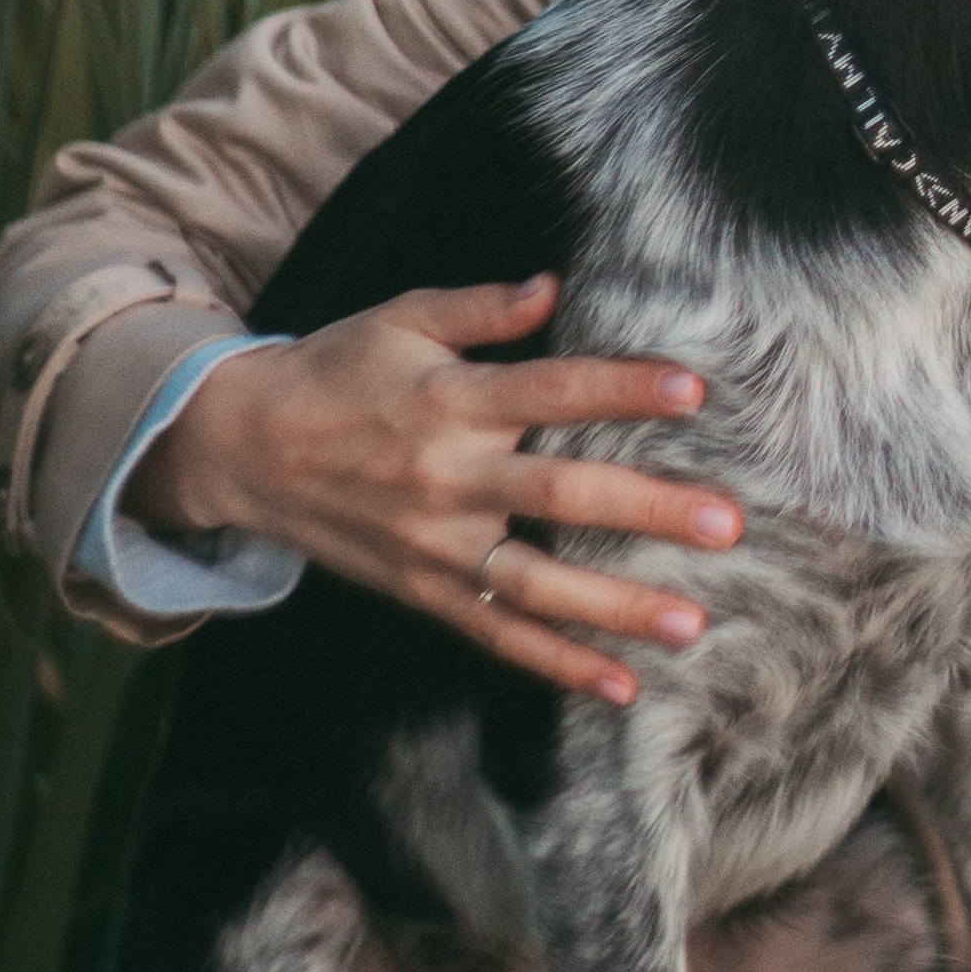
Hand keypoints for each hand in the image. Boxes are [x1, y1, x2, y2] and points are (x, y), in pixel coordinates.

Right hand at [125, 274, 744, 704]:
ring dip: (617, 609)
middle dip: (648, 512)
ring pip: (536, 586)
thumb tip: (553, 286)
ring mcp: (434, 544)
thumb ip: (482, 307)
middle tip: (728, 526)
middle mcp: (447, 477)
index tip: (696, 390)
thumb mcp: (401, 318)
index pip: (552, 391)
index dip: (624, 389)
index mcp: (449, 400)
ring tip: (694, 623)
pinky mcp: (422, 590)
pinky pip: (496, 636)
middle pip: (561, 497)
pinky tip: (621, 685)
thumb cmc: (336, 370)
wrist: (241, 448)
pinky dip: (558, 665)